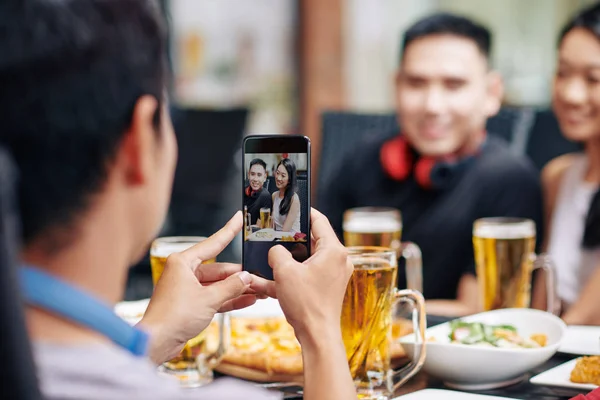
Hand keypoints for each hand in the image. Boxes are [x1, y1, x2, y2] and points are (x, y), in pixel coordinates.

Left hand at [138, 212, 274, 363]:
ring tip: (258, 290)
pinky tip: (247, 300)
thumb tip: (246, 277)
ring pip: (217, 285)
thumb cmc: (173, 316)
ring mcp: (186, 289)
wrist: (156, 342)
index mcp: (183, 262)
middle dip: (239, 275)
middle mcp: (183, 272)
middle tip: (258, 277)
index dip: (228, 231)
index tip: (238, 218)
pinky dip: (228, 299)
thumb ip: (231, 286)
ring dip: (236, 289)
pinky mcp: (189, 304)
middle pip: (218, 269)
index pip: (212, 243)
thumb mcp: (209, 299)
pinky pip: (213, 297)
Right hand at [268, 208, 352, 343]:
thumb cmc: (307, 304)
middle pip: (313, 239)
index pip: (319, 220)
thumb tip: (276, 251)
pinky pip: (308, 274)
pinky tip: (272, 280)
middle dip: (292, 238)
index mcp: (333, 250)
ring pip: (308, 258)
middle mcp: (338, 260)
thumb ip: (278, 253)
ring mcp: (334, 274)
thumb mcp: (284, 272)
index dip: (304, 211)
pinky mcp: (328, 287)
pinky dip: (293, 275)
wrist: (317, 335)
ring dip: (290, 259)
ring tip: (272, 257)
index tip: (292, 207)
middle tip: (277, 232)